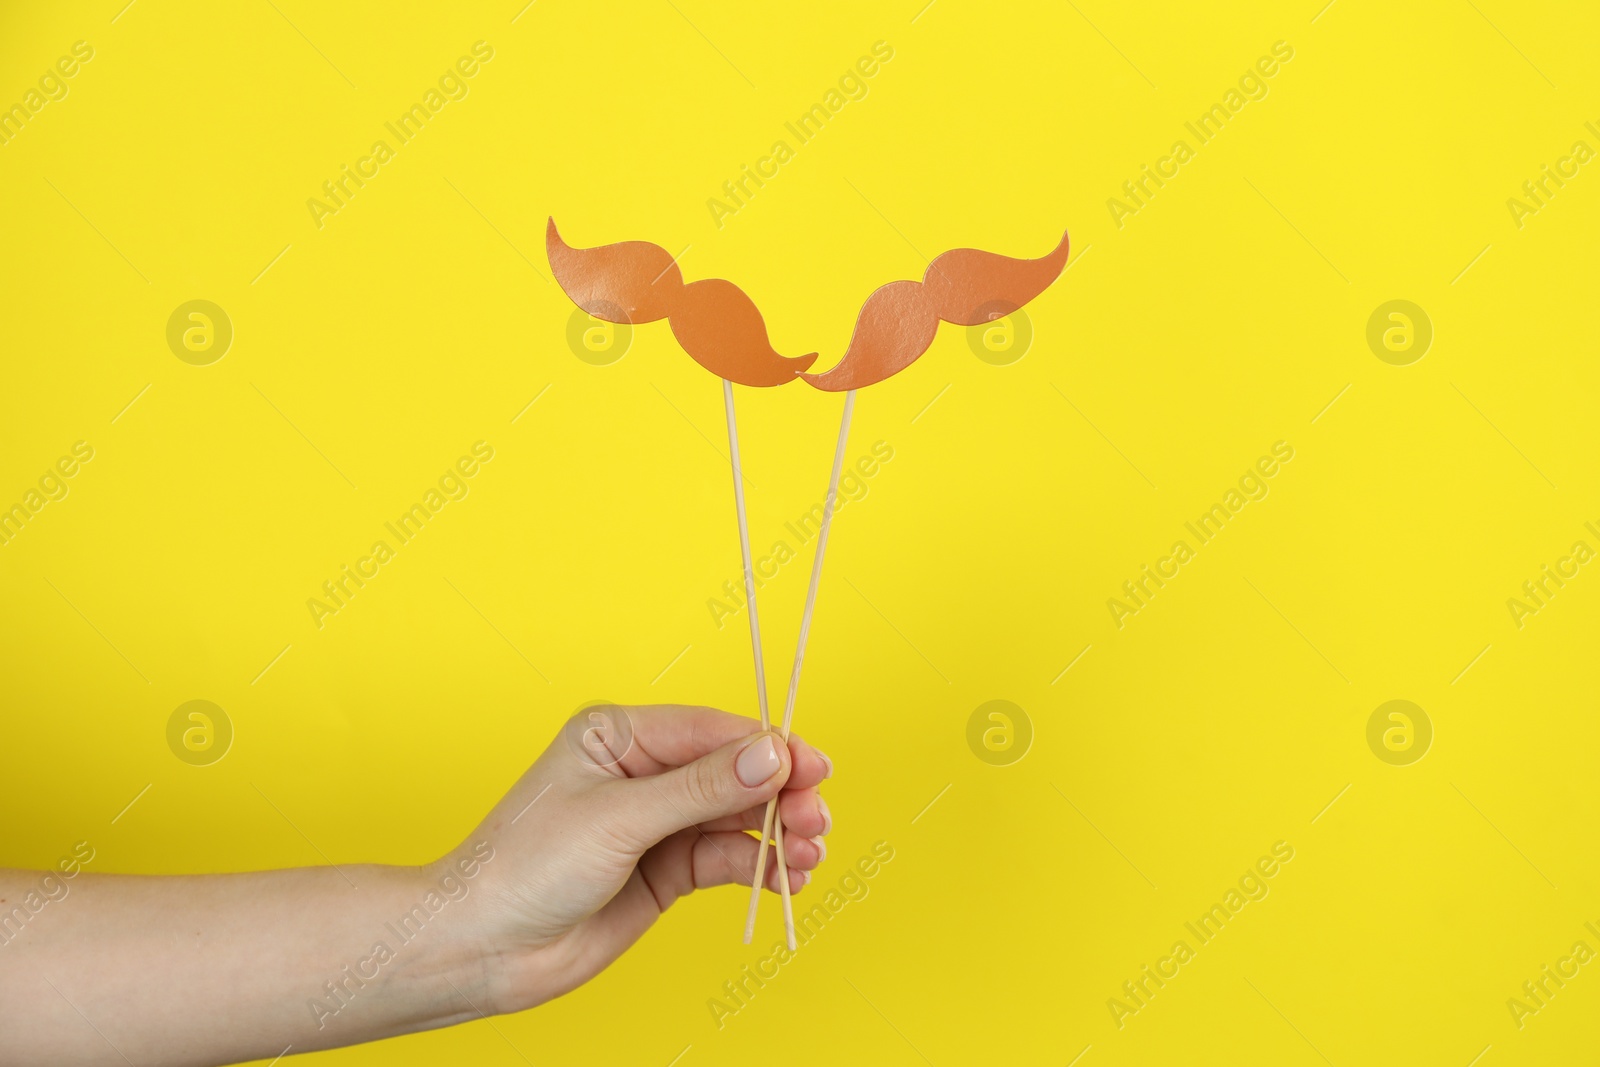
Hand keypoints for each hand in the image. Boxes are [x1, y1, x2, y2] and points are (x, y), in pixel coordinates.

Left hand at [445, 704, 833, 1014]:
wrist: (483, 947)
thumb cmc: (526, 867)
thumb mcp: (618, 819)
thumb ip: (699, 790)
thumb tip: (770, 756)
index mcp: (619, 736)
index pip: (710, 731)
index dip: (767, 748)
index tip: (814, 767)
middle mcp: (642, 773)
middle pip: (731, 773)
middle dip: (779, 794)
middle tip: (816, 819)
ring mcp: (655, 823)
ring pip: (735, 818)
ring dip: (777, 832)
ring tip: (809, 852)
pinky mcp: (664, 870)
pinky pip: (726, 859)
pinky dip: (760, 866)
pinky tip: (788, 875)